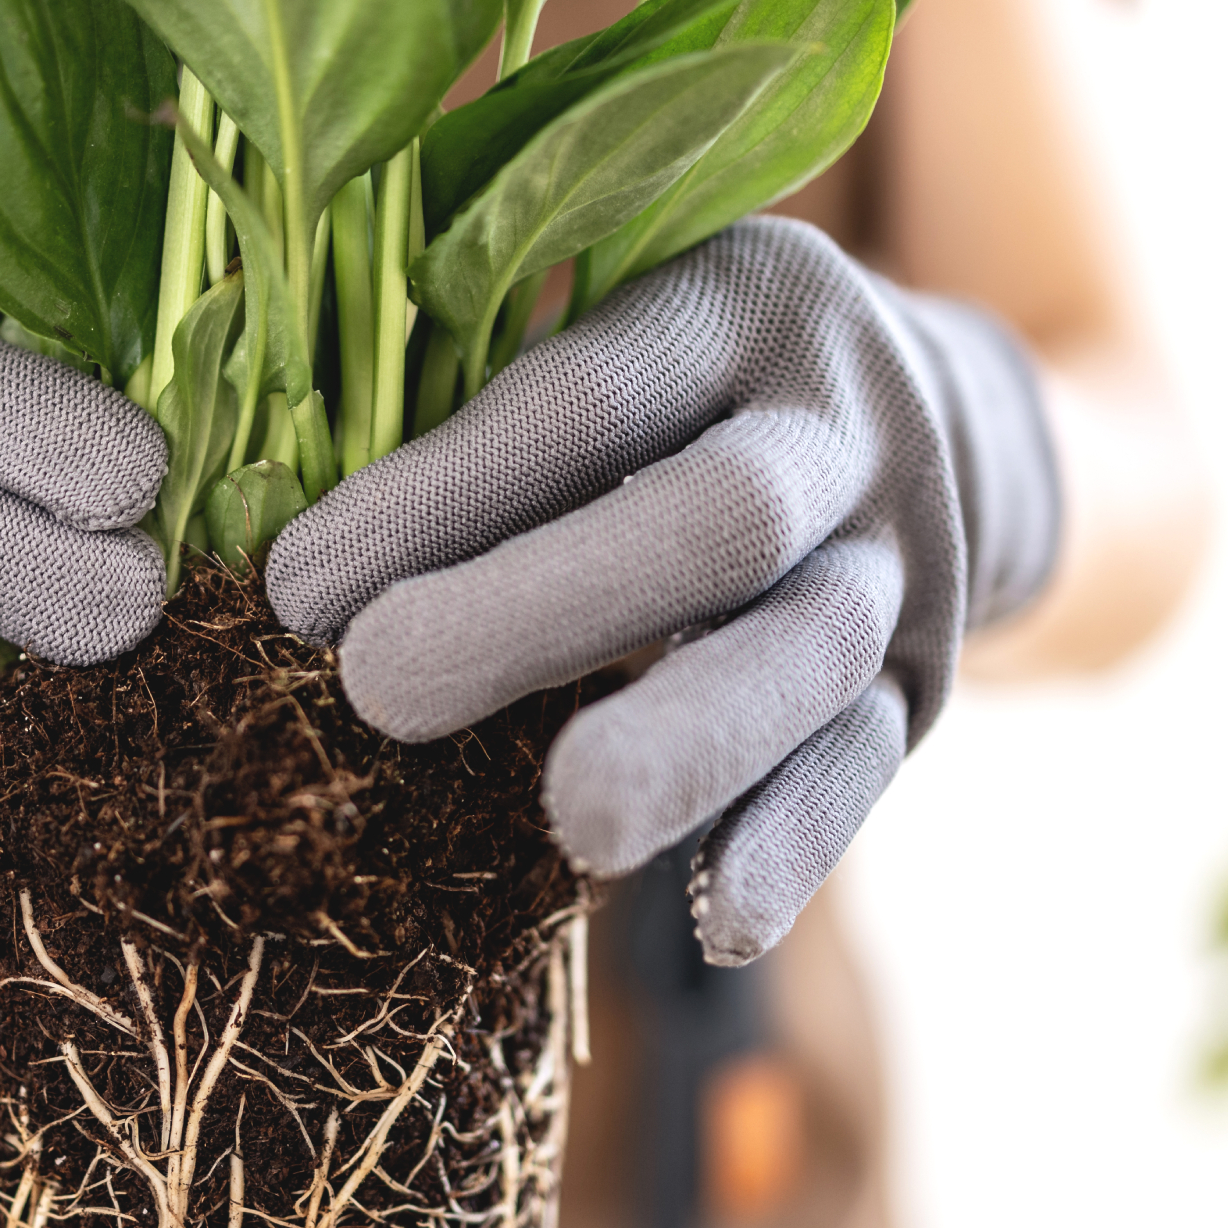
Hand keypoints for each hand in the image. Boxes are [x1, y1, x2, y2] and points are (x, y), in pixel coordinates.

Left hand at [267, 217, 1057, 963]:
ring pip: (810, 651)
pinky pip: (867, 763)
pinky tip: (718, 921)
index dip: (440, 491)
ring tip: (578, 827)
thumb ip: (491, 426)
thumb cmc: (684, 392)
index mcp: (732, 307)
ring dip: (690, 744)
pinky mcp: (927, 678)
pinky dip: (794, 842)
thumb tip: (300, 576)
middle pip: (718, 516)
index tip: (296, 590)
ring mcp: (903, 556)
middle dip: (545, 606)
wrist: (931, 416)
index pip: (583, 399)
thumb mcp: (614, 344)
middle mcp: (840, 422)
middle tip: (382, 687)